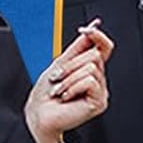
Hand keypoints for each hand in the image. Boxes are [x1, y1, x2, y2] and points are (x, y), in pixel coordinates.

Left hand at [24, 21, 112, 142]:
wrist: (38, 114)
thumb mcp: (60, 63)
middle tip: (58, 78)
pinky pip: (90, 81)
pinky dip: (73, 87)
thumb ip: (77, 47)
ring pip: (91, 68)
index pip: (104, 47)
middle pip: (94, 56)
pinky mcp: (99, 102)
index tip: (85, 30)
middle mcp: (97, 80)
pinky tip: (66, 97)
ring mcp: (100, 91)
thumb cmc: (45, 94)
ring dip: (68, 78)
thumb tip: (90, 28)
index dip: (98, 36)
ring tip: (60, 89)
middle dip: (70, 65)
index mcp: (90, 69)